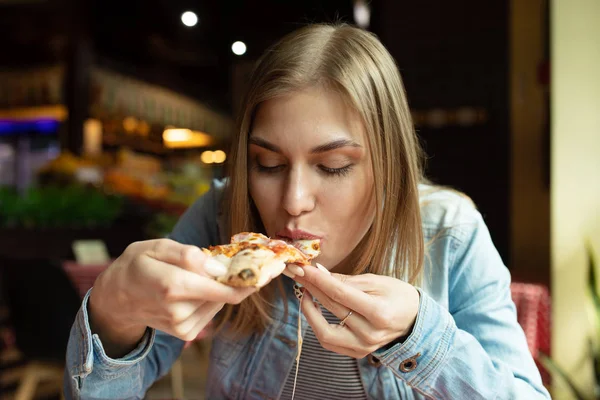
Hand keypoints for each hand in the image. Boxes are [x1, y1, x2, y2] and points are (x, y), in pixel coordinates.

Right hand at [89, 239, 256, 356]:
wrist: (117, 297)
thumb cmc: (138, 264)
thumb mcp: (158, 246)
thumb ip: (189, 255)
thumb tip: (220, 268)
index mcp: (172, 285)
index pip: (222, 287)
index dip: (248, 279)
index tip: (270, 269)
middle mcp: (178, 309)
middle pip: (225, 295)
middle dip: (238, 279)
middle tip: (249, 264)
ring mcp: (182, 325)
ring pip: (220, 302)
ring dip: (222, 287)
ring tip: (209, 273)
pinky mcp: (185, 333)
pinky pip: (211, 312)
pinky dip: (212, 298)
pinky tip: (198, 288)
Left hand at [294, 265, 419, 358]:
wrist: (414, 320)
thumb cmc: (398, 296)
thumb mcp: (377, 281)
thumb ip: (346, 280)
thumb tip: (319, 272)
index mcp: (379, 312)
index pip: (339, 294)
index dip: (318, 279)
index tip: (303, 268)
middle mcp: (370, 334)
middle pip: (331, 308)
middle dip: (311, 288)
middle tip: (299, 274)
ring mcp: (363, 347)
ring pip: (324, 332)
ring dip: (309, 311)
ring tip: (306, 292)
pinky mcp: (357, 353)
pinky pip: (329, 342)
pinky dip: (317, 325)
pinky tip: (314, 308)